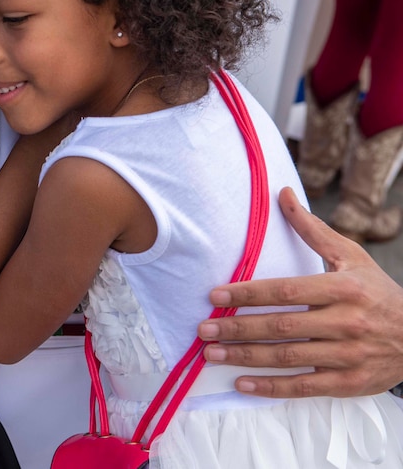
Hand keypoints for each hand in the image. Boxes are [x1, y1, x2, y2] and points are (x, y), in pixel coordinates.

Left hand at [197, 187, 402, 397]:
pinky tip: (242, 383)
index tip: (215, 296)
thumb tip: (282, 194)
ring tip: (212, 353)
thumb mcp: (350, 256)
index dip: (247, 294)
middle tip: (204, 328)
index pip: (285, 291)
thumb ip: (312, 229)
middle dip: (238, 328)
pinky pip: (305, 387)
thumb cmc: (377, 292)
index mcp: (343, 289)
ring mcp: (349, 355)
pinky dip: (271, 387)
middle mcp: (346, 322)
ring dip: (246, 357)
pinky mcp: (350, 382)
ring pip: (289, 357)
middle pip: (282, 326)